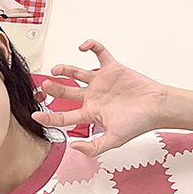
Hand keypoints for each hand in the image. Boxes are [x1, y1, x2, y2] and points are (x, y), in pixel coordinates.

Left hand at [32, 40, 168, 156]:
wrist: (156, 108)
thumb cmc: (137, 124)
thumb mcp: (113, 141)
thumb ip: (93, 147)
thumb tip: (73, 147)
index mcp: (90, 114)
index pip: (64, 116)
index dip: (49, 116)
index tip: (36, 115)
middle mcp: (93, 97)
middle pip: (66, 93)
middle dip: (53, 90)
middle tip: (44, 87)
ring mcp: (101, 82)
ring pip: (77, 73)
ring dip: (65, 69)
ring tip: (56, 69)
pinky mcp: (112, 68)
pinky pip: (99, 53)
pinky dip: (91, 46)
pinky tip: (83, 47)